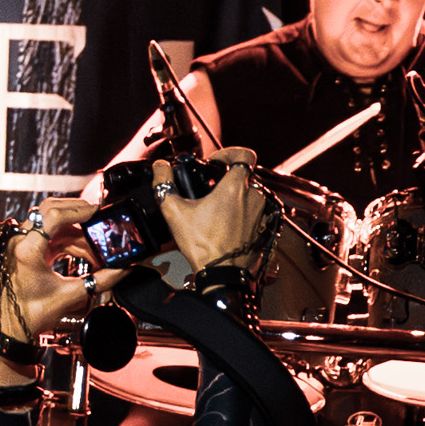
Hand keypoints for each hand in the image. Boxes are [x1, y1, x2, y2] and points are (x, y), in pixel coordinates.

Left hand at [0, 197, 131, 343]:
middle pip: (49, 212)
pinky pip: (50, 237)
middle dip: (77, 214)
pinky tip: (84, 254)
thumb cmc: (30, 314)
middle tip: (98, 219)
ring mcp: (21, 245)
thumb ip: (101, 281)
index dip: (76, 210)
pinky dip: (68, 242)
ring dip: (77, 234)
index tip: (95, 211)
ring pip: (52, 225)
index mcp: (26, 251)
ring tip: (95, 252)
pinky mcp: (27, 251)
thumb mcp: (70, 296)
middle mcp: (20, 243)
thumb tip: (122, 269)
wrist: (13, 327)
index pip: (51, 216)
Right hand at [155, 147, 266, 272]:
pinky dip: (243, 212)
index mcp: (235, 187)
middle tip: (210, 189)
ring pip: (251, 193)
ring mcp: (262, 212)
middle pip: (245, 175)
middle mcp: (254, 196)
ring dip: (236, 196)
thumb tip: (160, 168)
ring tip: (217, 208)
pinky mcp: (264, 226)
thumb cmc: (202, 244)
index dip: (229, 152)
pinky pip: (256, 210)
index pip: (244, 155)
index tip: (216, 161)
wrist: (222, 273)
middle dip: (227, 179)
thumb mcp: (174, 211)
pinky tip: (226, 223)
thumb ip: (164, 184)